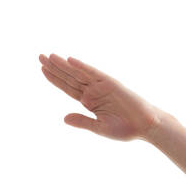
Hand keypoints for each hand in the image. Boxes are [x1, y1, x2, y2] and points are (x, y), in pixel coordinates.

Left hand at [37, 53, 168, 141]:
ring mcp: (101, 86)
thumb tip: (63, 118)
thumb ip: (82, 121)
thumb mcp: (100, 128)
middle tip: (40, 56)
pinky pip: (94, 73)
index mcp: (89, 102)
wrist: (145, 126)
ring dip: (64, 65)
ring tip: (49, 56)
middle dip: (55, 67)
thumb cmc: (126, 129)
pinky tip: (70, 60)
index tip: (42, 69)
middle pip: (70, 77)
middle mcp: (93, 91)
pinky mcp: (111, 83)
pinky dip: (82, 67)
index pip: (68, 88)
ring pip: (79, 73)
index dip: (55, 79)